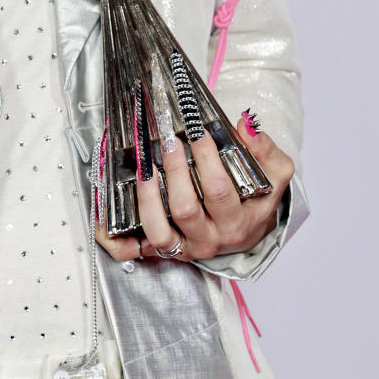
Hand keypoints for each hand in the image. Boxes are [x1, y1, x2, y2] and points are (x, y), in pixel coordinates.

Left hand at [94, 114, 294, 263]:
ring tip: (145, 170)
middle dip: (174, 171)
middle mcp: (210, 238)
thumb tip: (245, 126)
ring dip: (147, 198)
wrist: (248, 232)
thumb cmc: (255, 200)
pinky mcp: (162, 250)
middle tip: (168, 142)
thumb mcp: (275, 176)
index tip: (197, 132)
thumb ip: (266, 151)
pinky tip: (104, 220)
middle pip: (185, 209)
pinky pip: (133, 252)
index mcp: (238, 221)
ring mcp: (184, 246)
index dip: (207, 159)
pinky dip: (115, 239)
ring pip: (159, 232)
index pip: (220, 190)